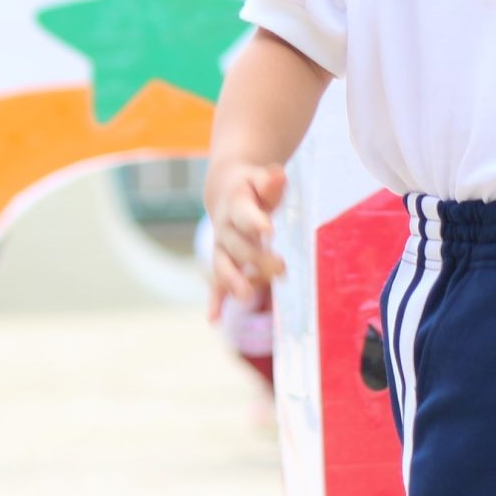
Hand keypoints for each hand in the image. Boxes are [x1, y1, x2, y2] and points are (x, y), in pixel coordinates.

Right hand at [205, 160, 288, 316]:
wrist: (226, 189)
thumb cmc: (253, 187)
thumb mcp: (262, 179)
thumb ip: (270, 181)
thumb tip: (278, 176)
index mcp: (237, 205)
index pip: (245, 214)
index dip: (255, 222)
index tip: (268, 231)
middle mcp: (225, 228)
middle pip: (238, 245)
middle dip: (256, 258)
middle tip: (282, 269)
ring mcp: (221, 247)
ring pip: (223, 265)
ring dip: (233, 281)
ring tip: (246, 296)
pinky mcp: (222, 261)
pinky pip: (216, 283)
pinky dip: (214, 300)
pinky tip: (213, 320)